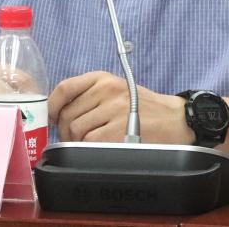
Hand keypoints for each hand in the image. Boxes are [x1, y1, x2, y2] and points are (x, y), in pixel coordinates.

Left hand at [48, 71, 192, 144]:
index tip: (52, 118)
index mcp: (102, 78)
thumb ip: (90, 96)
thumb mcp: (117, 91)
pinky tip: (99, 149)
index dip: (52, 106)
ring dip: (77, 143)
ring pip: (76, 130)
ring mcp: (112, 109)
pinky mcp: (118, 129)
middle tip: (74, 140)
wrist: (176, 119)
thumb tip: (59, 113)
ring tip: (88, 145)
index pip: (64, 88)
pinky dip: (89, 149)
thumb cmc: (145, 108)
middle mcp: (106, 90)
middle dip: (66, 132)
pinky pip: (89, 142)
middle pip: (68, 114)